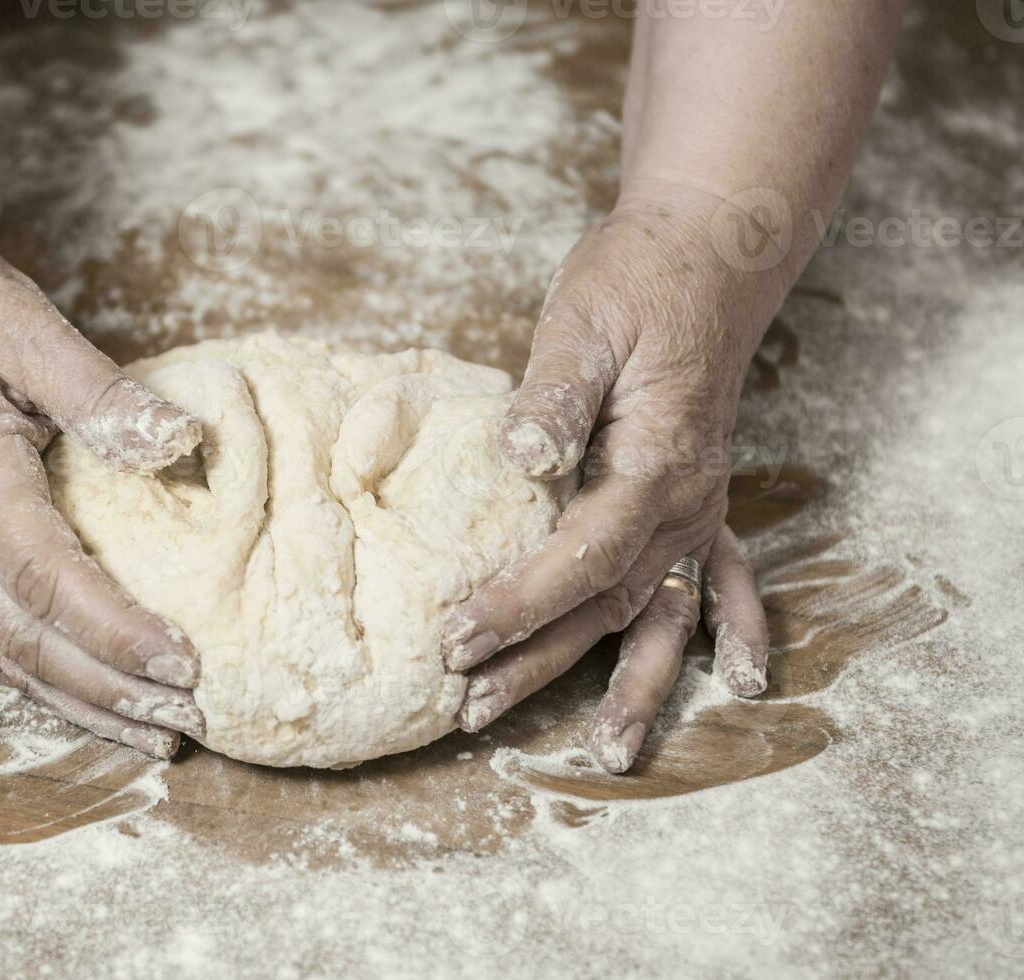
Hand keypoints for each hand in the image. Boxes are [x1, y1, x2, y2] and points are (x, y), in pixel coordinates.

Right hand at [0, 224, 205, 759]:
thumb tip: (184, 439)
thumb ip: (104, 397)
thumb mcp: (32, 332)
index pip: (55, 582)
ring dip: (70, 702)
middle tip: (187, 720)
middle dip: (111, 689)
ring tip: (142, 738)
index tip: (185, 662)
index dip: (119, 631)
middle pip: (32, 639)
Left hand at [440, 184, 778, 772]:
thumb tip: (523, 456)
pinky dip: (735, 628)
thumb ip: (556, 395)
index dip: (517, 603)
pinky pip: (728, 579)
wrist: (707, 253)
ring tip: (604, 751)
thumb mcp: (583, 321)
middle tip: (472, 705)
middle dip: (540, 660)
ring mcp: (700, 506)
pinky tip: (744, 677)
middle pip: (608, 603)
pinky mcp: (700, 500)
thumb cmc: (635, 281)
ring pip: (661, 612)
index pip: (577, 556)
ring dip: (632, 682)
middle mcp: (685, 500)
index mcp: (651, 462)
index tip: (456, 638)